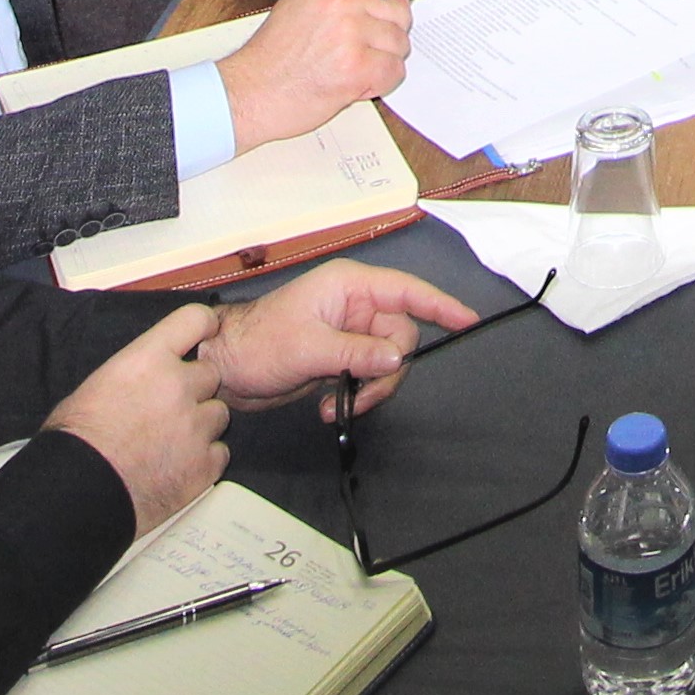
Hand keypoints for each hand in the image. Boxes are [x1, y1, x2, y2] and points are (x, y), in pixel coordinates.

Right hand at [47, 306, 231, 534]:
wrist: (77, 492)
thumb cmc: (75, 440)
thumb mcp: (97, 385)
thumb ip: (133, 372)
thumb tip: (143, 377)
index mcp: (149, 359)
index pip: (195, 319)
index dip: (203, 326)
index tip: (205, 334)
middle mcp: (179, 386)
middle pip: (211, 373)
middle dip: (196, 388)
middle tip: (171, 408)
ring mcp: (196, 426)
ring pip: (219, 414)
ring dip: (202, 423)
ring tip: (172, 442)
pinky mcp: (204, 465)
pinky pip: (220, 452)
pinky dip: (204, 459)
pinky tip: (178, 466)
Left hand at [190, 257, 478, 418]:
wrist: (225, 369)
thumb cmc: (258, 343)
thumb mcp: (308, 347)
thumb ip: (356, 352)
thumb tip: (399, 356)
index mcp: (349, 287)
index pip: (406, 292)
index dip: (440, 305)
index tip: (468, 320)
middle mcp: (354, 307)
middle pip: (400, 336)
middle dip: (387, 370)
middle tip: (360, 393)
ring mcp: (348, 334)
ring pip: (387, 361)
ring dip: (369, 389)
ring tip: (337, 406)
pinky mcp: (341, 359)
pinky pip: (369, 376)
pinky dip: (357, 395)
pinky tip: (329, 407)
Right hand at [215, 0, 412, 146]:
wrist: (252, 90)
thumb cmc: (275, 52)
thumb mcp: (304, 0)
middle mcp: (346, 0)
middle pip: (401, 12)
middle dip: (386, 35)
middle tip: (358, 48)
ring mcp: (353, 33)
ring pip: (400, 45)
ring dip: (382, 61)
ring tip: (349, 66)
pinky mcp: (358, 68)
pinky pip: (395, 72)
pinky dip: (380, 83)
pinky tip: (355, 83)